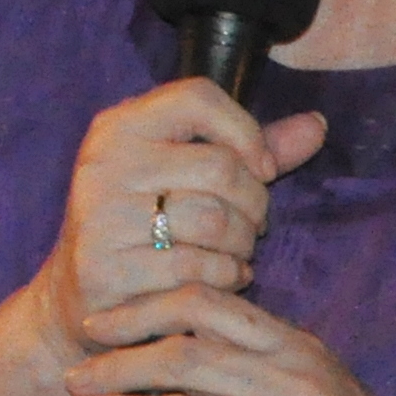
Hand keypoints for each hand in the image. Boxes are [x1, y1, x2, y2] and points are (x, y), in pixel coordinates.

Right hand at [25, 80, 326, 356]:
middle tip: (252, 227)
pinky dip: (224, 277)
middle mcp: (104, 163)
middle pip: (220, 167)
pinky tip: (223, 280)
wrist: (78, 299)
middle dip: (255, 204)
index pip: (198, 97)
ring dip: (242, 245)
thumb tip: (317, 124)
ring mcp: (100, 216)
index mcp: (120, 126)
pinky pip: (196, 269)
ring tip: (235, 254)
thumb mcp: (186, 177)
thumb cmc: (146, 227)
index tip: (262, 168)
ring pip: (215, 221)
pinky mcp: (105, 268)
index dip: (246, 131)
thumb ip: (247, 151)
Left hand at [60, 281, 395, 395]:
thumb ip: (260, 351)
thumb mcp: (320, 376)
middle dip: (115, 363)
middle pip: (179, 356)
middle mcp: (282, 384)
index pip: (205, 303)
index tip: (102, 323)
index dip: (142, 308)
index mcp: (292, 347)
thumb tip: (186, 329)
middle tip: (76, 373)